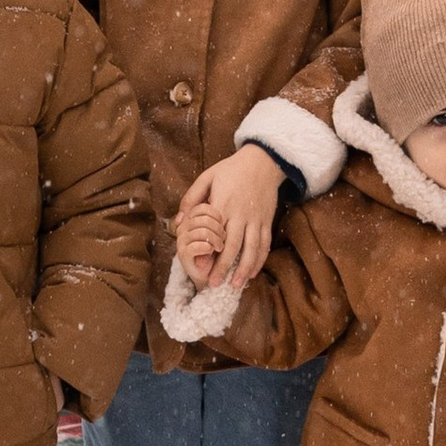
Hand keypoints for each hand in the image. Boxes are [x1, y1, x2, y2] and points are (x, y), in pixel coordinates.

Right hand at [175, 201, 228, 286]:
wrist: (210, 274)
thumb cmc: (218, 248)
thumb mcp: (221, 228)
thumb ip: (221, 216)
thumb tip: (224, 204)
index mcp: (192, 216)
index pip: (204, 208)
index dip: (217, 216)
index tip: (225, 225)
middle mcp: (184, 226)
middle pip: (204, 218)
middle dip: (218, 229)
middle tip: (224, 238)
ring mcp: (182, 239)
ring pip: (202, 231)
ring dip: (215, 240)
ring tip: (220, 247)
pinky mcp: (182, 253)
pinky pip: (196, 245)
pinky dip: (207, 248)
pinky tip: (211, 251)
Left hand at [176, 142, 284, 288]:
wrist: (262, 160)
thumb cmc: (231, 169)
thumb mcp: (207, 177)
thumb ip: (191, 199)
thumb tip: (179, 222)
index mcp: (223, 204)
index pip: (214, 233)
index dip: (208, 253)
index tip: (201, 269)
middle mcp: (241, 214)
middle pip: (233, 246)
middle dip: (224, 267)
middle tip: (214, 284)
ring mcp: (256, 218)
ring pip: (251, 248)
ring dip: (244, 269)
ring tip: (235, 285)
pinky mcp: (266, 220)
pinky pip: (265, 243)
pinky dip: (260, 260)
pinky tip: (252, 272)